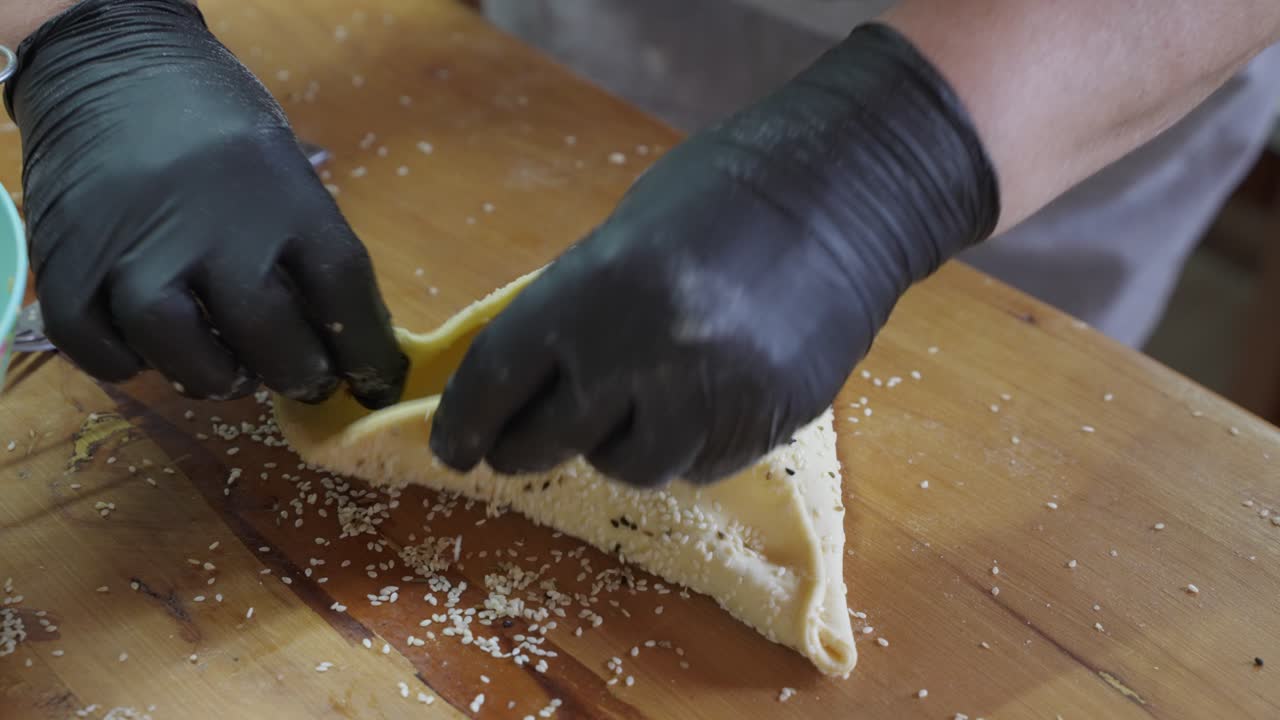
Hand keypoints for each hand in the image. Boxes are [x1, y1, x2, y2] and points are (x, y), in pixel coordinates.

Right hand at [5, 0, 406, 406]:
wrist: (114, 63)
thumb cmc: (216, 122)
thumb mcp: (285, 166)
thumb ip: (308, 245)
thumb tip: (342, 337)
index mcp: (283, 196)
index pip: (344, 292)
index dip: (368, 353)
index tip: (374, 382)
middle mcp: (211, 226)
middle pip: (270, 336)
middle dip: (298, 372)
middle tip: (303, 376)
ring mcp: (133, 249)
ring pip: (183, 354)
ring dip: (216, 377)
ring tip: (231, 370)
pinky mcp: (68, 267)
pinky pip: (101, 351)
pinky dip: (131, 364)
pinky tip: (153, 349)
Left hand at [429, 24, 999, 486]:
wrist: (846, 192)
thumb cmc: (722, 195)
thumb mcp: (621, 236)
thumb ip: (570, 311)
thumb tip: (522, 381)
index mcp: (594, 288)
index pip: (499, 380)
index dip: (466, 422)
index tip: (454, 447)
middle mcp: (645, 351)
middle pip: (549, 440)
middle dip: (525, 447)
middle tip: (523, 445)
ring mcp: (710, 396)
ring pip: (628, 468)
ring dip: (618, 445)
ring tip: (639, 400)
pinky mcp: (766, 426)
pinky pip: (696, 468)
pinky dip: (683, 445)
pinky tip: (698, 401)